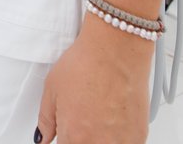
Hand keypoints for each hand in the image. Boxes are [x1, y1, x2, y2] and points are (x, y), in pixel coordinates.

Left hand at [36, 18, 152, 142]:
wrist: (116, 48)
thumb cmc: (86, 63)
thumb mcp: (52, 90)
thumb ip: (46, 120)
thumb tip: (42, 137)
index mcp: (73, 136)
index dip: (65, 139)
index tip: (68, 132)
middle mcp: (98, 143)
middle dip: (82, 137)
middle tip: (84, 118)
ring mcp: (121, 142)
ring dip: (101, 138)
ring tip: (101, 116)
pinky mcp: (139, 135)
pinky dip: (119, 137)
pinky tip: (115, 118)